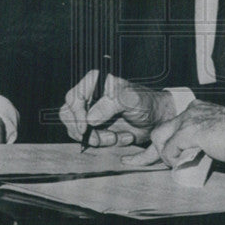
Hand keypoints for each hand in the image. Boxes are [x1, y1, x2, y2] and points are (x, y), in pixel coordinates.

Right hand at [59, 70, 176, 146]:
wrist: (156, 119)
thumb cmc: (145, 103)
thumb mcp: (130, 99)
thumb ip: (111, 104)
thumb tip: (90, 118)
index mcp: (96, 82)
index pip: (74, 96)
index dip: (77, 113)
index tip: (85, 128)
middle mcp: (90, 96)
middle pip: (69, 114)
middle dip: (83, 130)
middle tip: (98, 139)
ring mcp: (91, 113)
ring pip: (77, 130)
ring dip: (96, 138)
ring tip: (117, 137)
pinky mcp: (95, 128)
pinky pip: (88, 139)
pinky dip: (104, 143)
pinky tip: (122, 138)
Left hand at [123, 100, 224, 167]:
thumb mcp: (220, 134)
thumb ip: (205, 141)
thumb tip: (195, 156)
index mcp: (198, 110)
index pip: (172, 125)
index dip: (163, 142)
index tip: (155, 156)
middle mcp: (192, 111)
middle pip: (160, 130)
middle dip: (153, 150)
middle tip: (151, 163)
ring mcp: (191, 120)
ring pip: (160, 137)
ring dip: (163, 155)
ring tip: (176, 165)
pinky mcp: (192, 131)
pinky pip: (170, 148)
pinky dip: (171, 159)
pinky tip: (181, 163)